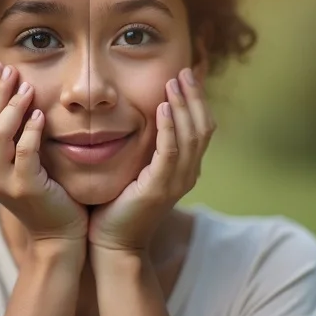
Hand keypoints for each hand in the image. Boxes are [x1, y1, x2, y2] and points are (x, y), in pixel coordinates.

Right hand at [0, 61, 87, 243]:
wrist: (58, 234)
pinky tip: (40, 115)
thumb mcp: (20, 162)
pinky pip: (24, 153)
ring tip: (26, 87)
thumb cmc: (45, 192)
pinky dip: (30, 131)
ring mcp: (2, 183)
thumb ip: (12, 136)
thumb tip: (11, 95)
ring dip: (10, 107)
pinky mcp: (26, 189)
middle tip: (8, 69)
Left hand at [88, 68, 214, 253]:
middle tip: (183, 71)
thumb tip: (142, 117)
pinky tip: (163, 108)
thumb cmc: (119, 206)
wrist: (113, 243)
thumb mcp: (138, 170)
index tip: (187, 75)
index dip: (197, 100)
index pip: (201, 127)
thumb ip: (147, 148)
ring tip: (173, 82)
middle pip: (203, 127)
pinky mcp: (158, 188)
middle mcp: (188, 174)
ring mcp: (176, 182)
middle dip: (194, 96)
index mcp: (185, 169)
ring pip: (190, 136)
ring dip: (183, 106)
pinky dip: (169, 128)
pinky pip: (169, 152)